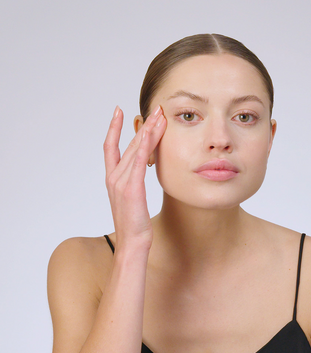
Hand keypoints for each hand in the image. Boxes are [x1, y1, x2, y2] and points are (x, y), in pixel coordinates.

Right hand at [103, 105, 166, 248]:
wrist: (132, 243)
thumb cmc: (134, 222)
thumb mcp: (132, 197)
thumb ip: (133, 179)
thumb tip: (142, 167)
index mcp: (112, 178)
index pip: (110, 146)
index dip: (114, 127)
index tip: (119, 110)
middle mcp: (114, 177)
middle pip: (128, 144)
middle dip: (143, 125)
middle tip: (155, 110)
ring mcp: (121, 182)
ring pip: (135, 149)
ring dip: (148, 131)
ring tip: (159, 116)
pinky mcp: (132, 188)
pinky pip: (138, 163)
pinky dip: (143, 146)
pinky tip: (149, 134)